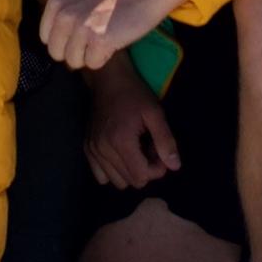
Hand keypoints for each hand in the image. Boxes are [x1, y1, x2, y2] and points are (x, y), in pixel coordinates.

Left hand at [37, 0, 185, 73]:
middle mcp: (64, 15)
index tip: (83, 31)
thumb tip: (56, 48)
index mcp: (56, 3)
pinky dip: (105, 57)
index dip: (66, 40)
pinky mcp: (99, 40)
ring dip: (91, 55)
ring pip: (74, 62)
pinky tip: (115, 40)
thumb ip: (64, 18)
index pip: (46, 39)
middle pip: (57, 54)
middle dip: (76, 51)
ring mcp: (81, 28)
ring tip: (106, 36)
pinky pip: (93, 64)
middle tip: (95, 37)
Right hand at [80, 60, 179, 188]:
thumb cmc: (135, 94)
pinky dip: (113, 171)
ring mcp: (92, 150)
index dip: (156, 168)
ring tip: (135, 150)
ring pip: (116, 181)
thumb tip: (175, 167)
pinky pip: (101, 176)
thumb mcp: (155, 113)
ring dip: (130, 171)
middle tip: (147, 147)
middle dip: (145, 169)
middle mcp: (103, 150)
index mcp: (121, 141)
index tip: (158, 150)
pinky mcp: (87, 149)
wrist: (108, 80)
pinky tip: (120, 154)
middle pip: (130, 181)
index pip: (141, 176)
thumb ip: (166, 141)